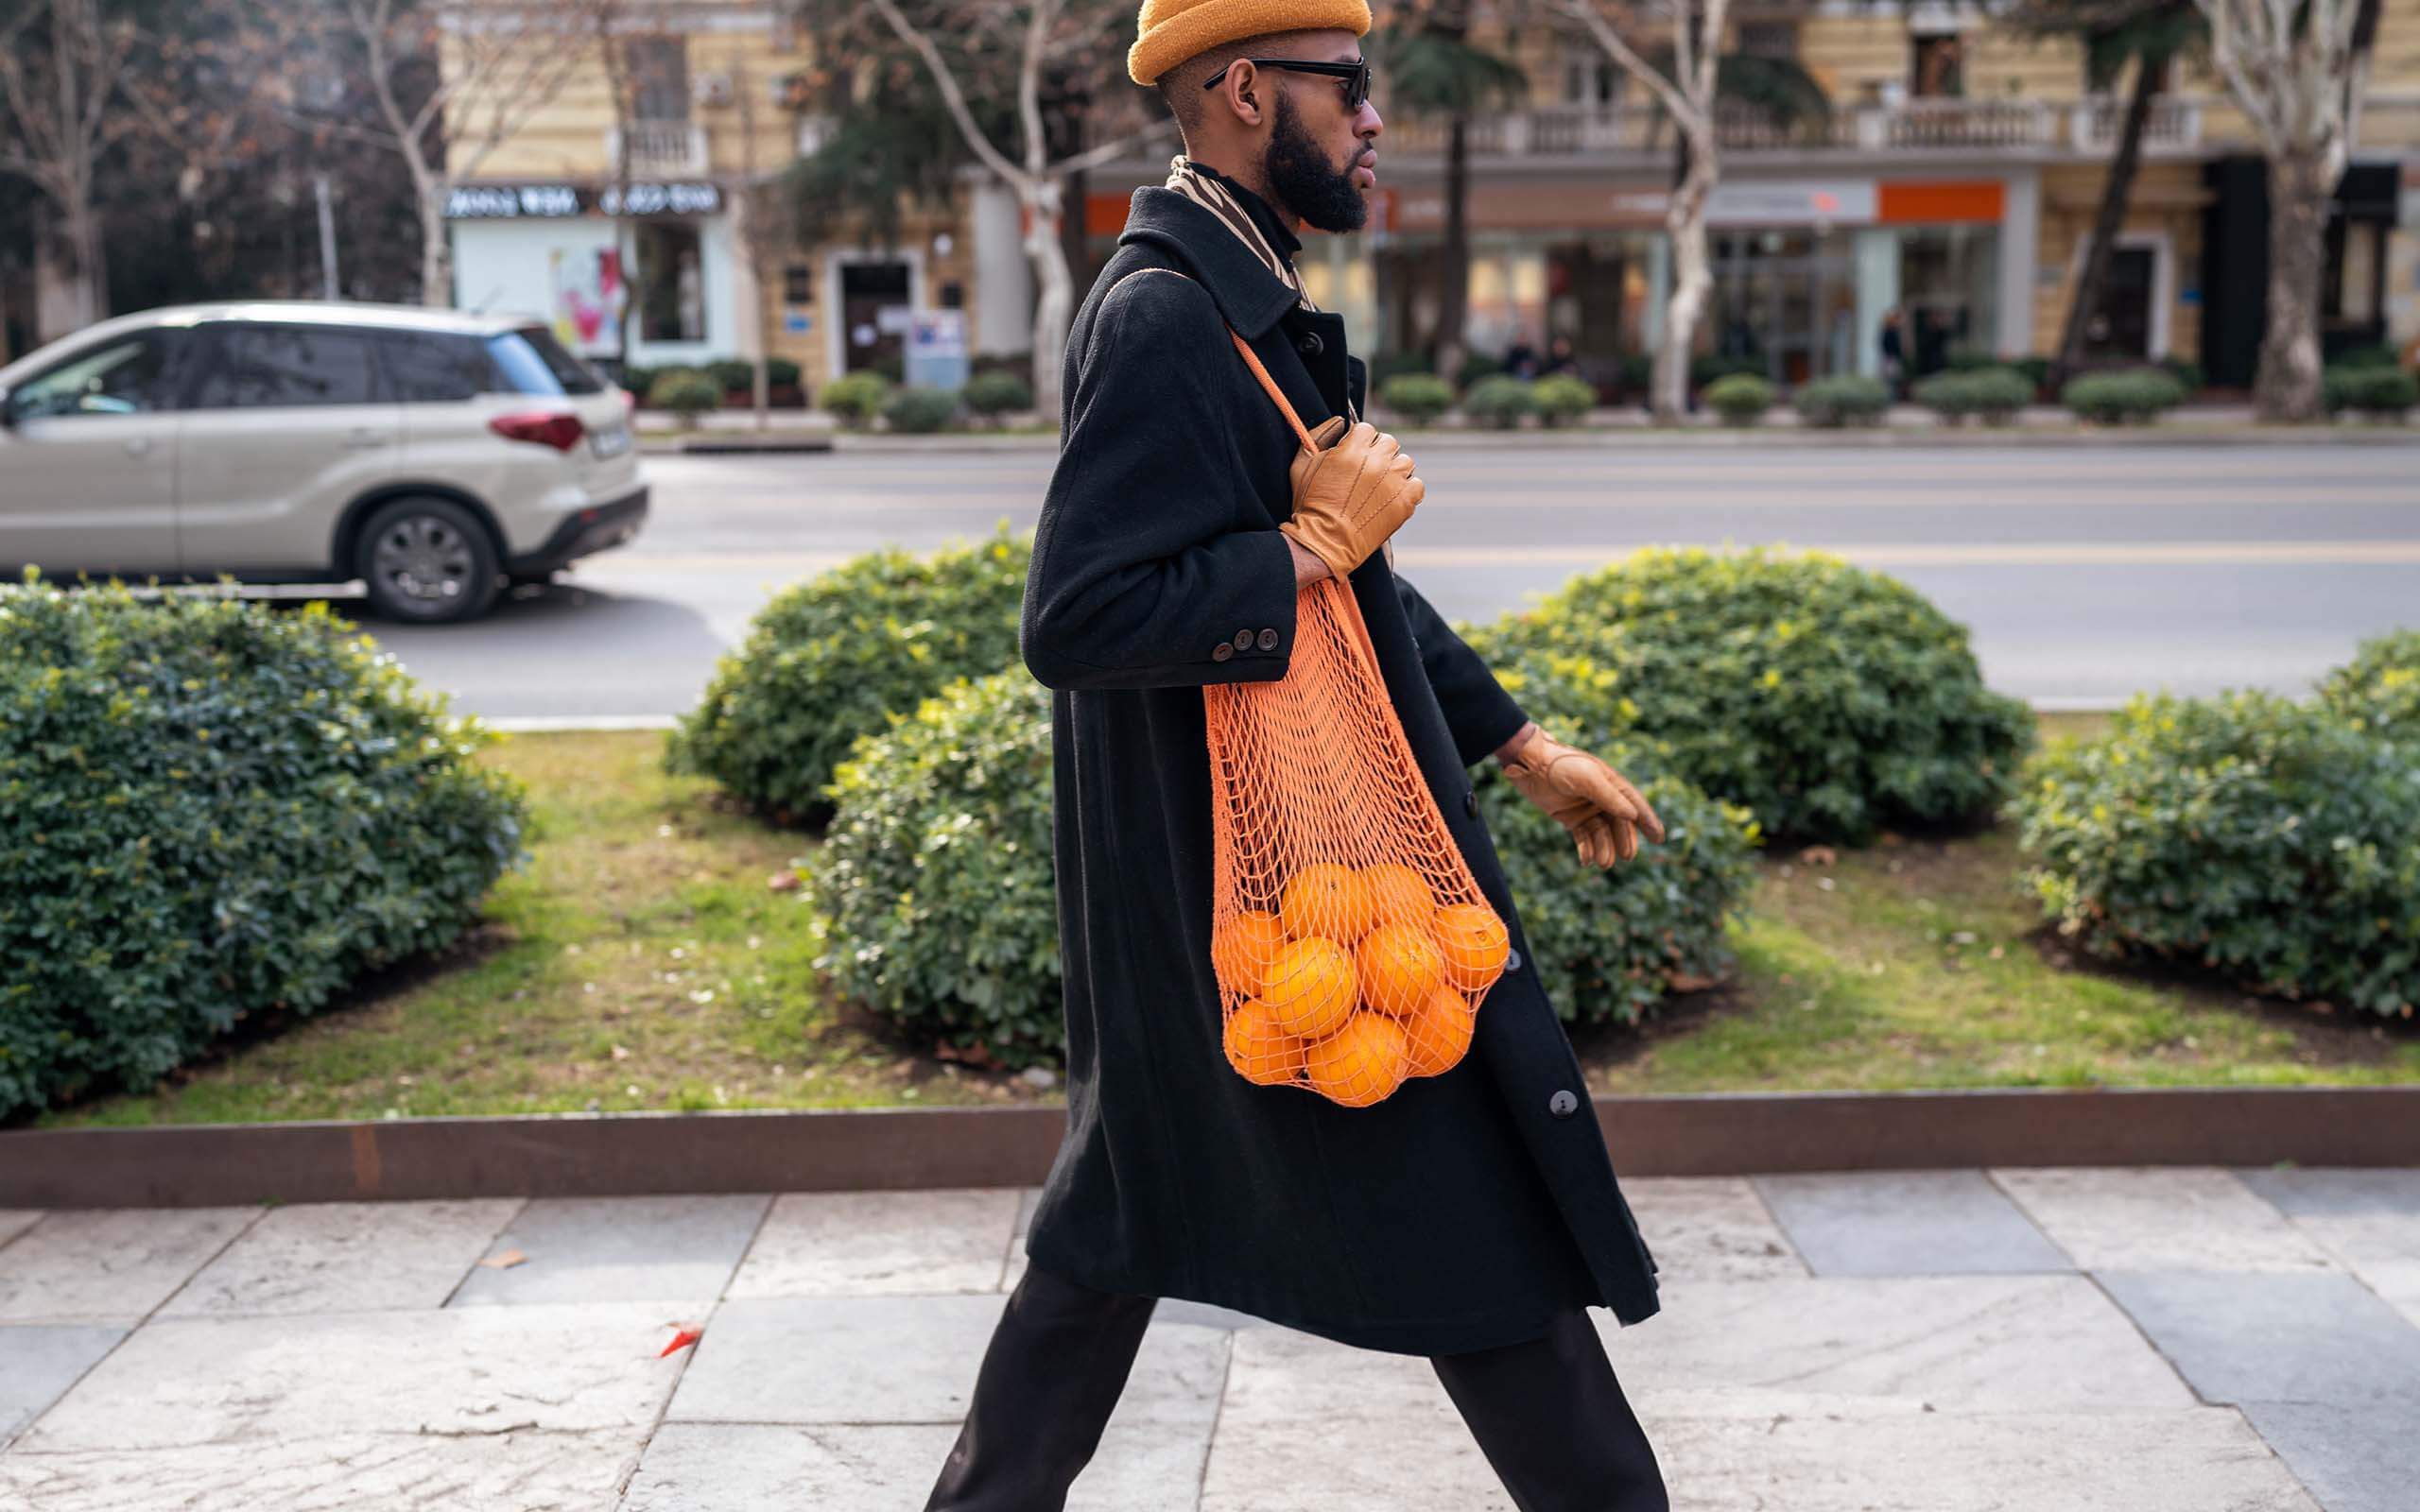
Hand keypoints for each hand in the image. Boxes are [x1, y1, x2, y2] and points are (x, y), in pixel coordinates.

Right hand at [1278, 416, 1422, 579]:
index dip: (1359, 441)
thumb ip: (1319, 435)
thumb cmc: (1309, 504)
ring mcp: (1393, 482)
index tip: (1354, 455)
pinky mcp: (1405, 502)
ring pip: (1405, 461)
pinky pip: (1417, 485)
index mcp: (1352, 449)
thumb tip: (1339, 420)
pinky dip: (1408, 490)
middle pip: (1389, 442)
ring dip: (1394, 469)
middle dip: (1378, 453)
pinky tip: (1392, 498)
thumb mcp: (1301, 465)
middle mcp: (1377, 461)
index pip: (1366, 429)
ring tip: (1380, 486)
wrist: (1324, 543)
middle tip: (1366, 472)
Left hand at [1500, 726, 1665, 867]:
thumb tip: (1633, 816)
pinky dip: (1587, 849)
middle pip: (1620, 824)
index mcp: (1612, 784)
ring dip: (1604, 848)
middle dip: (1624, 840)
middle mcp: (1602, 798)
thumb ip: (1610, 797)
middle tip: (1627, 856)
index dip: (1648, 821)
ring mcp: (1587, 809)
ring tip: (1604, 863)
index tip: (1659, 838)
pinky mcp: (1570, 818)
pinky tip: (1587, 860)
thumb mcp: (1587, 778)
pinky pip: (1584, 837)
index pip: (1635, 805)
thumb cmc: (1561, 765)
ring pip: (1602, 834)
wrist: (1530, 764)